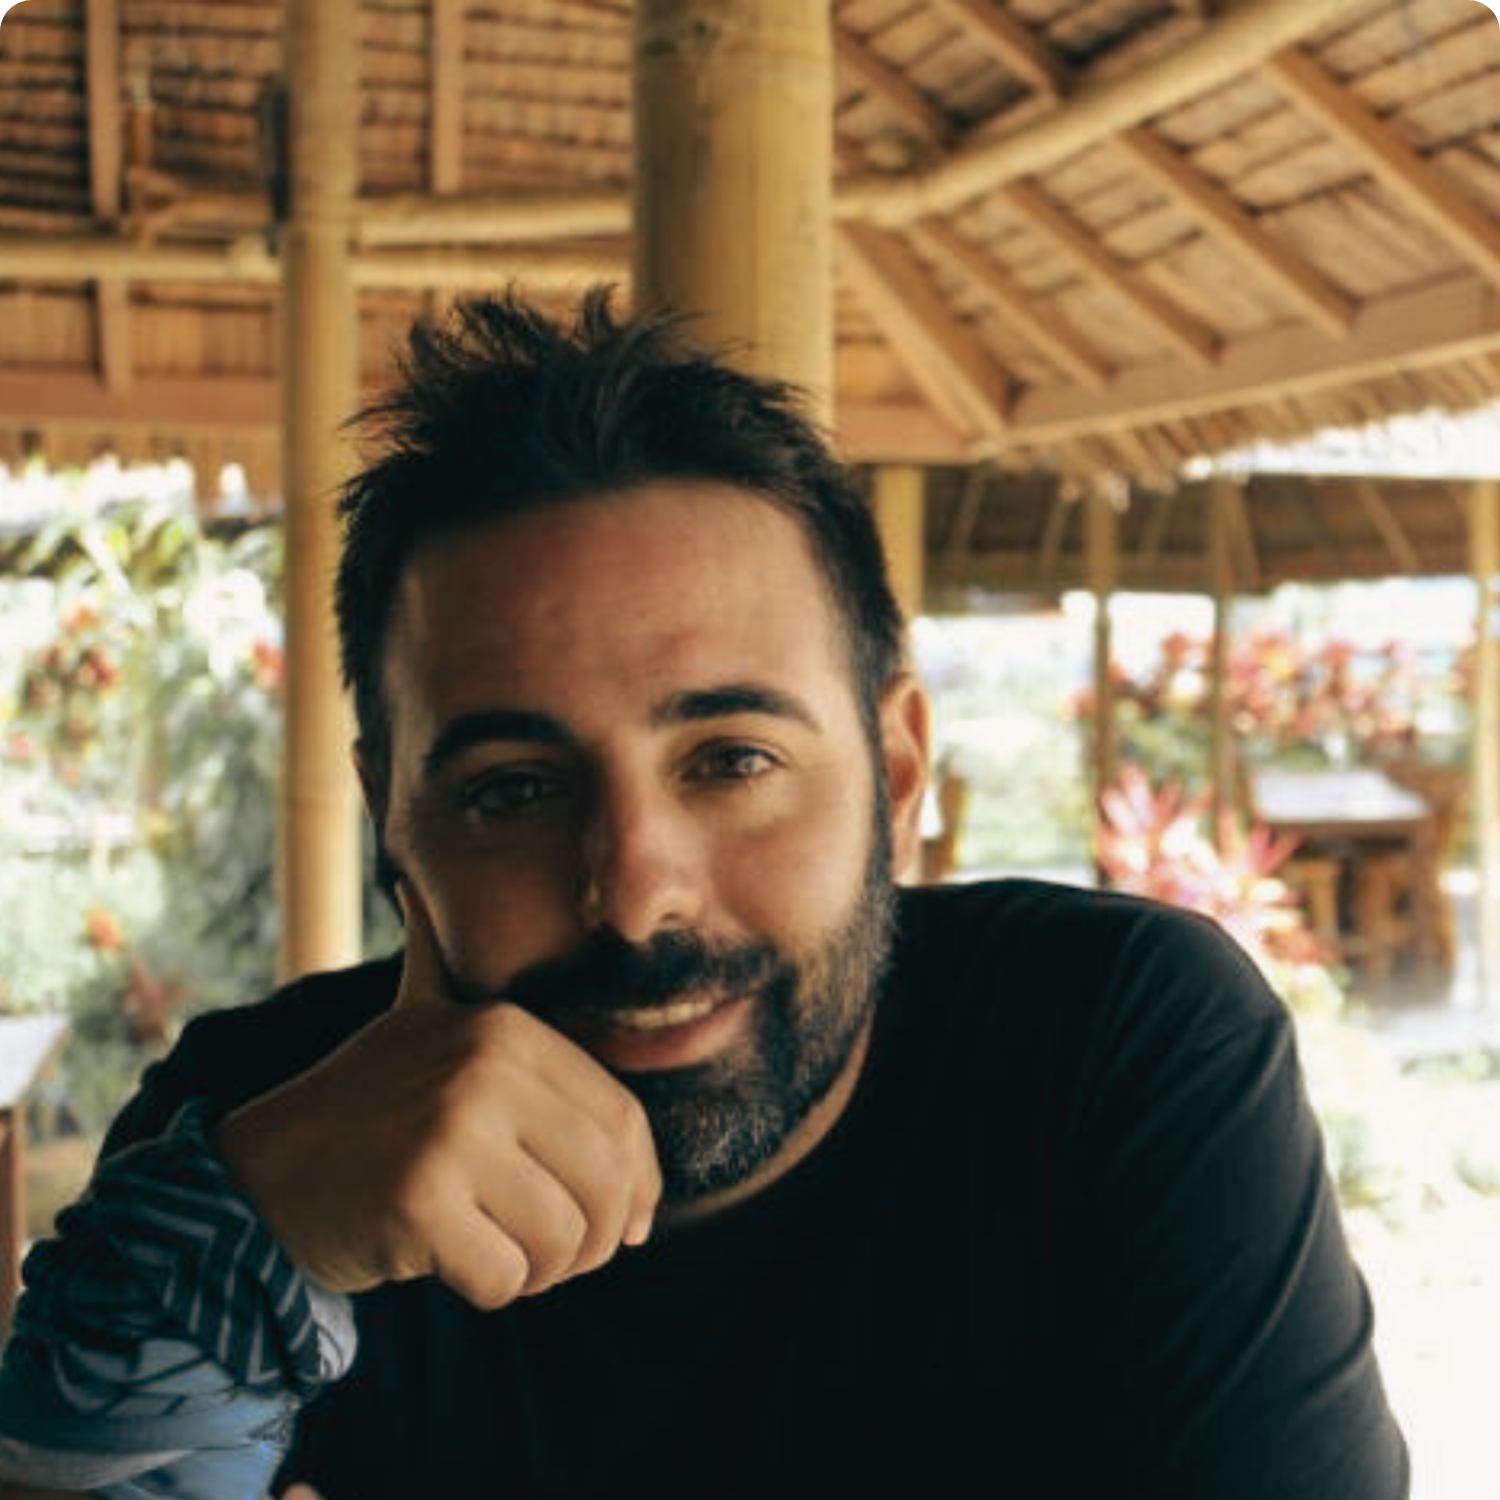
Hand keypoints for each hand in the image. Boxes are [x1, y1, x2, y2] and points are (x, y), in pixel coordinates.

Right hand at [217, 884, 661, 1309]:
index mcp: (505, 1029)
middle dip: (598, 1242)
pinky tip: (452, 1266)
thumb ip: (441, 965)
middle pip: (607, 1182)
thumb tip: (412, 880)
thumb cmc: (361, 1112)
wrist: (257, 1177)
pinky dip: (491, 1290)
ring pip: (562, 1239)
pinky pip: (505, 1279)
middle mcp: (484, 1068)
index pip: (623, 1117)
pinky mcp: (417, 1201)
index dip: (639, 1184)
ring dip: (542, 1273)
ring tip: (504, 1256)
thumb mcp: (413, 1019)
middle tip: (562, 1259)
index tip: (628, 1223)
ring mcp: (449, 1131)